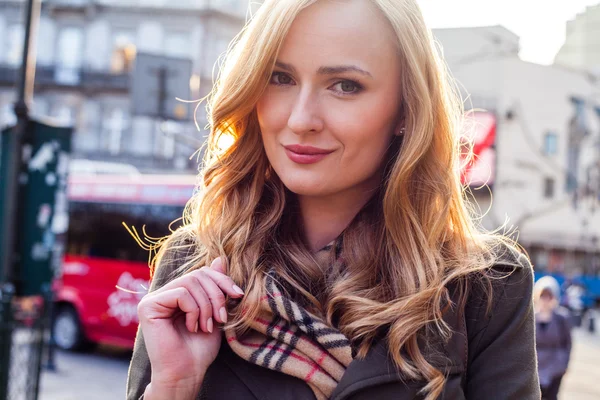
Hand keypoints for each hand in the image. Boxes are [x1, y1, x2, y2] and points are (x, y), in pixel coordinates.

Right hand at [137, 257, 243, 394]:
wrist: (186, 373)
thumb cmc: (199, 349)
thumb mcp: (215, 313)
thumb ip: (216, 287)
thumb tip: (221, 258)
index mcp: (178, 293)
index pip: (203, 272)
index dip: (223, 280)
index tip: (238, 296)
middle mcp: (164, 293)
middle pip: (198, 274)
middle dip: (216, 295)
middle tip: (221, 318)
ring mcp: (154, 299)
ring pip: (191, 282)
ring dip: (207, 306)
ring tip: (207, 326)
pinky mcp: (148, 306)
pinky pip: (180, 293)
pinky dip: (194, 310)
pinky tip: (193, 327)